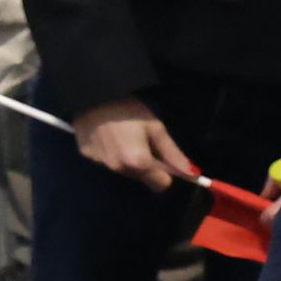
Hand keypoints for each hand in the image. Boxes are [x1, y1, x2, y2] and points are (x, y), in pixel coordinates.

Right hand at [74, 97, 199, 187]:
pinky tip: (107, 136)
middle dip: (146, 166)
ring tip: (123, 137)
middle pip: (142, 178)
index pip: (161, 185)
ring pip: (124, 171)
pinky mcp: (87, 157)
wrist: (94, 95)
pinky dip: (110, 153)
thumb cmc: (129, 110)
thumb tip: (193, 173)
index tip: (164, 158)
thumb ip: (173, 153)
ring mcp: (101, 164)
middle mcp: (120, 170)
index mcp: (139, 163)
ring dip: (128, 160)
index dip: (166, 173)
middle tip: (142, 142)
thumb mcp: (156, 128)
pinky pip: (106, 162)